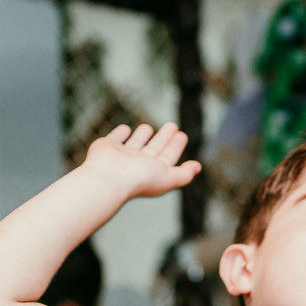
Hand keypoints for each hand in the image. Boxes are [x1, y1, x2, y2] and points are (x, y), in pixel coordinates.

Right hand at [82, 123, 201, 199]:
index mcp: (152, 171)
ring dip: (142, 136)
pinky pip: (115, 138)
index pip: (168, 156)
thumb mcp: (168, 177)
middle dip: (164, 138)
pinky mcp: (106, 147)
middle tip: (172, 125)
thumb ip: (183, 174)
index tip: (182, 135)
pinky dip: (120, 133)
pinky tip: (125, 129)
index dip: (176, 146)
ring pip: (135, 143)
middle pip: (154, 148)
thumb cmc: (138, 179)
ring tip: (147, 126)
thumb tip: (198, 167)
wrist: (108, 177)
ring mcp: (121, 156)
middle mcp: (137, 164)